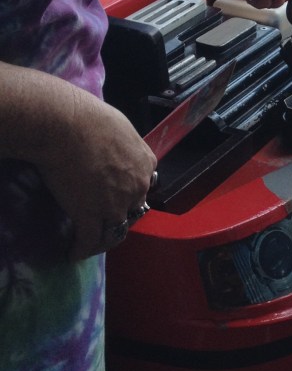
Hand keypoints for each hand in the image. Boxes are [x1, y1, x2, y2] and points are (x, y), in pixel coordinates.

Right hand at [38, 91, 157, 259]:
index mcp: (145, 163)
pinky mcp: (90, 216)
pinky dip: (80, 250)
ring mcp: (115, 205)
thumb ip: (120, 143)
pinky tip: (72, 253)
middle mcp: (136, 187)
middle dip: (120, 217)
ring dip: (104, 241)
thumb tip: (112, 144)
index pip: (143, 186)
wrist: (67, 124)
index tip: (118, 197)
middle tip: (104, 221)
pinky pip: (88, 240)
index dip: (130, 194)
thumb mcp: (118, 126)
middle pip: (132, 210)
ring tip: (91, 244)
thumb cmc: (88, 116)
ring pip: (115, 232)